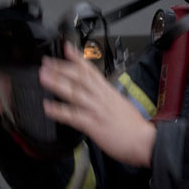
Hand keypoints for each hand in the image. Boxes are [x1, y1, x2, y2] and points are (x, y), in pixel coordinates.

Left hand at [39, 43, 155, 166]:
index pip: (91, 70)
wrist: (145, 140)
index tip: (67, 48)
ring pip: (75, 93)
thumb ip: (105, 98)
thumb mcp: (120, 104)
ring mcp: (97, 110)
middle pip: (80, 78)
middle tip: (47, 62)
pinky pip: (74, 116)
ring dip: (57, 84)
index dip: (78, 58)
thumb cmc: (133, 126)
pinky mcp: (94, 125)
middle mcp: (102, 97)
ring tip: (43, 78)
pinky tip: (48, 107)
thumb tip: (94, 94)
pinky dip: (60, 111)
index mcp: (108, 92)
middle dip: (62, 69)